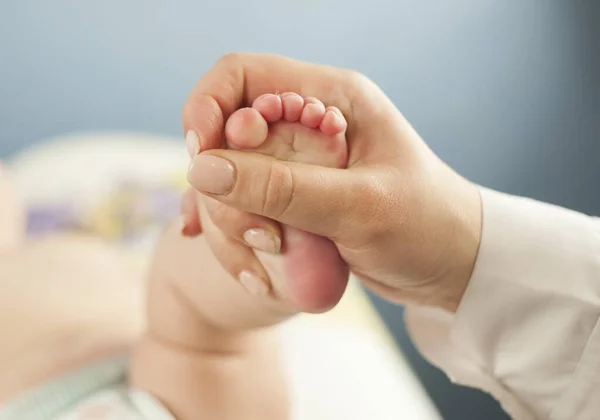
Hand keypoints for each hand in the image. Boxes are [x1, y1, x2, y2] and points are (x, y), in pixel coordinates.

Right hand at [182, 53, 481, 311]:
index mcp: (331, 98)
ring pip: (229, 178)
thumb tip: (204, 169)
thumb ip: (283, 187)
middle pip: (227, 135)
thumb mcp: (359, 207)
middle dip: (226, 189)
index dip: (208, 110)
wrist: (452, 263)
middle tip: (263, 236)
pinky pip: (244, 207)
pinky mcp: (295, 197)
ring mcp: (298, 162)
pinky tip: (242, 264)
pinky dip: (235, 233)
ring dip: (231, 222)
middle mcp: (308, 122)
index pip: (241, 76)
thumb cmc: (425, 225)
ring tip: (263, 265)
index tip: (203, 160)